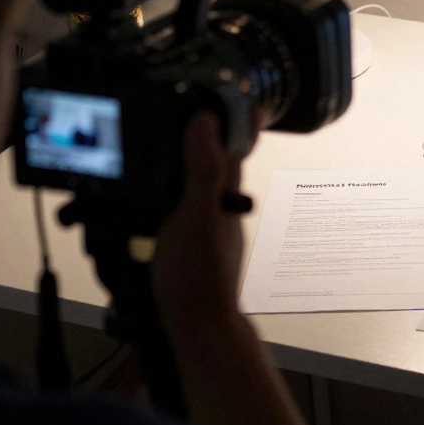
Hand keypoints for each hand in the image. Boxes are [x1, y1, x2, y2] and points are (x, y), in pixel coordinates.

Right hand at [153, 111, 252, 332]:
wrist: (198, 325)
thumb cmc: (198, 276)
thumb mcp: (194, 216)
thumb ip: (201, 171)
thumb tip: (207, 123)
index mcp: (223, 193)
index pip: (237, 147)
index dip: (243, 122)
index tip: (252, 99)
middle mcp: (221, 207)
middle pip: (223, 164)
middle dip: (222, 141)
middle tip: (218, 117)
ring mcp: (211, 227)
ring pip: (207, 188)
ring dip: (200, 167)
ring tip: (191, 148)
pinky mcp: (196, 245)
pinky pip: (192, 210)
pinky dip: (182, 197)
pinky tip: (171, 201)